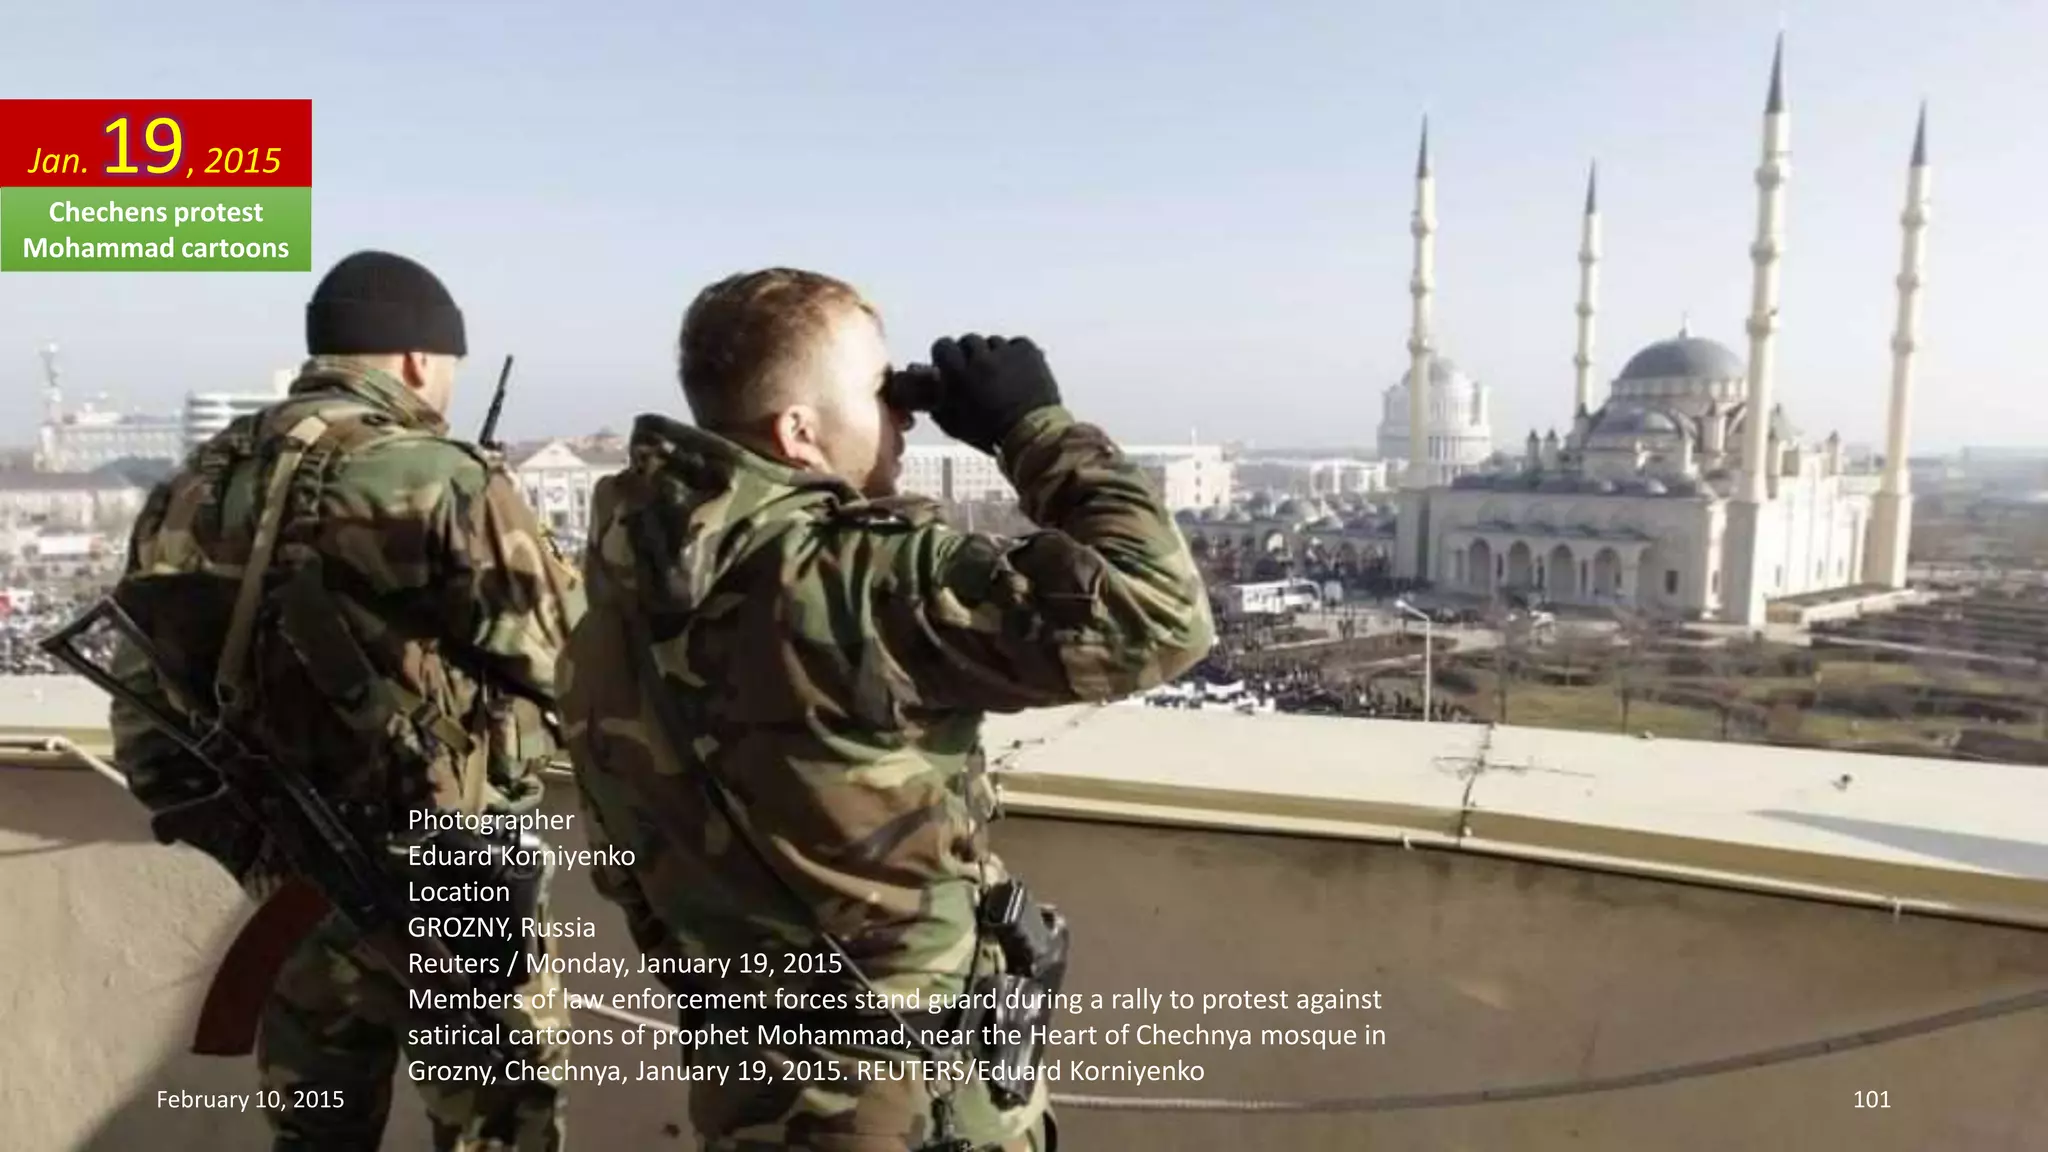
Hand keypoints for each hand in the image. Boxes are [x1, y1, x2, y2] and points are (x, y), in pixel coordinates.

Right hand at [927, 334, 1062, 453]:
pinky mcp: (1028, 351)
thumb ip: (938, 405)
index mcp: (959, 374)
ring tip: (1002, 375)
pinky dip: (1016, 354)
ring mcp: (1006, 352)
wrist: (1032, 434)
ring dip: (994, 355)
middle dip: (971, 354)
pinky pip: (1017, 344)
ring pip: (994, 342)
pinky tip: (1018, 371)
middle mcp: (980, 358)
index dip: (946, 355)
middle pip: (969, 340)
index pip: (943, 345)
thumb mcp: (955, 425)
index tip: (950, 364)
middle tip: (978, 371)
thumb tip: (932, 390)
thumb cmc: (991, 434)